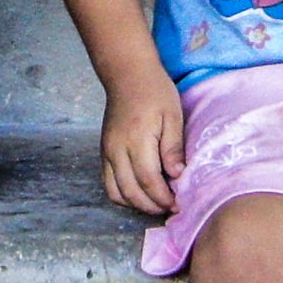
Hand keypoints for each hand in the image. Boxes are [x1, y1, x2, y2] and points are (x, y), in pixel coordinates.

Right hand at [99, 74, 185, 216]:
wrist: (127, 74)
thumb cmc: (155, 92)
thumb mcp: (172, 115)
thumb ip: (173, 147)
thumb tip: (177, 176)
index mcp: (137, 140)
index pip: (149, 181)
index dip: (164, 198)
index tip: (178, 204)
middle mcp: (117, 149)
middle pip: (131, 192)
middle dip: (152, 206)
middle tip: (170, 208)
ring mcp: (107, 152)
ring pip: (116, 193)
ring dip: (136, 204)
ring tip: (156, 204)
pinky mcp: (103, 152)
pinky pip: (108, 183)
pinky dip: (123, 195)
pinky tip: (140, 194)